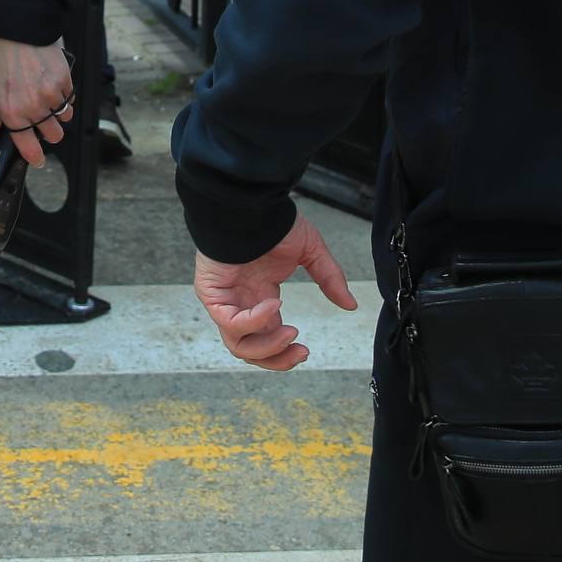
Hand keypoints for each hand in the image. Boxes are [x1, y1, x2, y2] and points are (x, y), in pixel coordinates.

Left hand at [0, 35, 73, 166]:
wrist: (17, 25)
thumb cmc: (0, 52)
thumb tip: (3, 130)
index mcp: (11, 111)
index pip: (27, 145)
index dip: (34, 156)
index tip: (37, 159)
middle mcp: (33, 107)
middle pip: (53, 135)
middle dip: (49, 130)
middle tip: (42, 118)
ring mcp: (51, 95)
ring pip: (65, 117)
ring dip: (59, 112)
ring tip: (48, 95)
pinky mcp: (65, 80)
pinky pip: (70, 97)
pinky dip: (65, 94)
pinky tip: (53, 81)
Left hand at [192, 213, 357, 371]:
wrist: (250, 202)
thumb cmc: (273, 221)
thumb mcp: (310, 252)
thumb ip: (329, 279)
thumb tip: (350, 304)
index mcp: (261, 297)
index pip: (268, 337)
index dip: (285, 351)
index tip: (305, 350)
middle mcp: (241, 303)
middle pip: (250, 350)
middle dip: (276, 359)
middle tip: (300, 352)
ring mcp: (225, 300)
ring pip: (237, 345)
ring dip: (267, 347)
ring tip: (290, 333)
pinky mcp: (211, 293)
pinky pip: (230, 322)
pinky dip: (254, 321)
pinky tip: (274, 304)